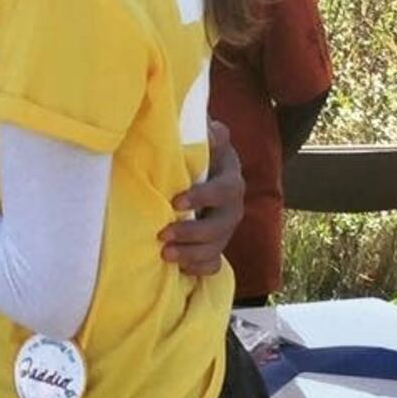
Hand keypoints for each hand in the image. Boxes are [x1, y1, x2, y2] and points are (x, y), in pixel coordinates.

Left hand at [160, 118, 243, 275]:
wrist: (207, 173)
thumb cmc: (199, 155)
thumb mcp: (205, 140)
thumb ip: (210, 134)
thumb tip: (213, 128)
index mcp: (230, 181)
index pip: (223, 190)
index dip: (203, 197)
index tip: (176, 201)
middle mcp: (233, 208)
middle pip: (221, 226)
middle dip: (192, 233)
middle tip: (163, 234)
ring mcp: (225, 229)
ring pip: (217, 248)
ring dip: (191, 254)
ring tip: (165, 255)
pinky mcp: (217, 245)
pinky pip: (214, 264)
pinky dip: (199, 269)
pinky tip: (181, 269)